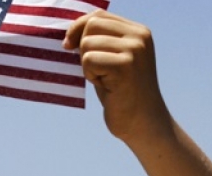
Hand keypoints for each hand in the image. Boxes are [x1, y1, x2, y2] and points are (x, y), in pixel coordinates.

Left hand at [64, 11, 172, 143]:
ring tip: (105, 80)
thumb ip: (101, 40)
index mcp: (139, 32)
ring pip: (87, 43)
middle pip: (91, 25)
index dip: (78, 28)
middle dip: (83, 47)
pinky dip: (90, 75)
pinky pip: (88, 60)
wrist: (142, 123)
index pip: (99, 16)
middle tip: (94, 69)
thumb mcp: (113, 59)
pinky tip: (106, 86)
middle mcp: (139, 37)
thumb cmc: (122, 93)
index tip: (68, 46)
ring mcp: (134, 50)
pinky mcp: (125, 66)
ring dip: (87, 65)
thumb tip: (71, 28)